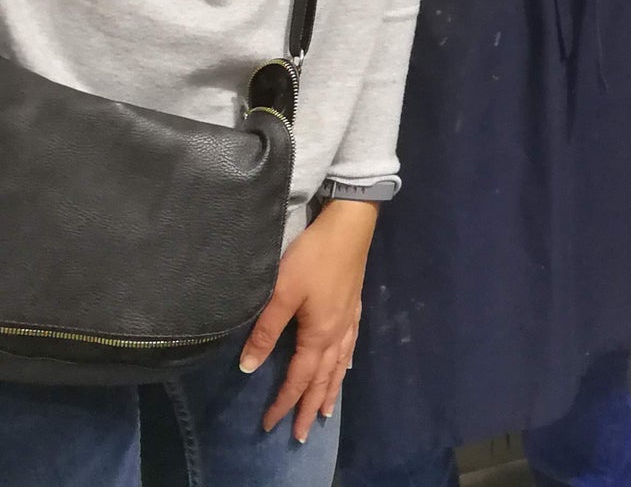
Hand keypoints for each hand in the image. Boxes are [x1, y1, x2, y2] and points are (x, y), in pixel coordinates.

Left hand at [241, 198, 377, 441]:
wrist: (350, 225)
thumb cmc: (313, 257)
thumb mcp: (283, 292)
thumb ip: (265, 330)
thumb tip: (248, 368)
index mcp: (318, 334)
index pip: (298, 378)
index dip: (283, 403)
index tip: (269, 425)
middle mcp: (337, 333)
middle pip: (322, 379)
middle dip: (311, 407)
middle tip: (304, 434)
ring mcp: (348, 319)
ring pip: (339, 365)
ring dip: (330, 391)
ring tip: (327, 412)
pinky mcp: (353, 304)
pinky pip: (350, 346)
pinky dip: (345, 363)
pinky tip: (344, 366)